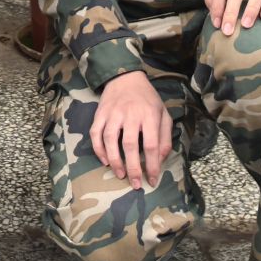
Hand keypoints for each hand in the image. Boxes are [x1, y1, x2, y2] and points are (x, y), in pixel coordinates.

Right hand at [90, 70, 172, 187]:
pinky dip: (98, 149)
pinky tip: (104, 161)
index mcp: (149, 115)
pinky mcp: (100, 113)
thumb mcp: (163, 114)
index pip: (152, 145)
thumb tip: (160, 159)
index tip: (152, 181)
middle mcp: (130, 113)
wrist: (125, 77)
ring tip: (120, 174)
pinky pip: (95, 133)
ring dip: (114, 160)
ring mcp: (113, 113)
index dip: (153, 165)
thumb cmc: (147, 99)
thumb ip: (165, 137)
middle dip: (133, 168)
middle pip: (130, 145)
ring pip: (110, 140)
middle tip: (135, 184)